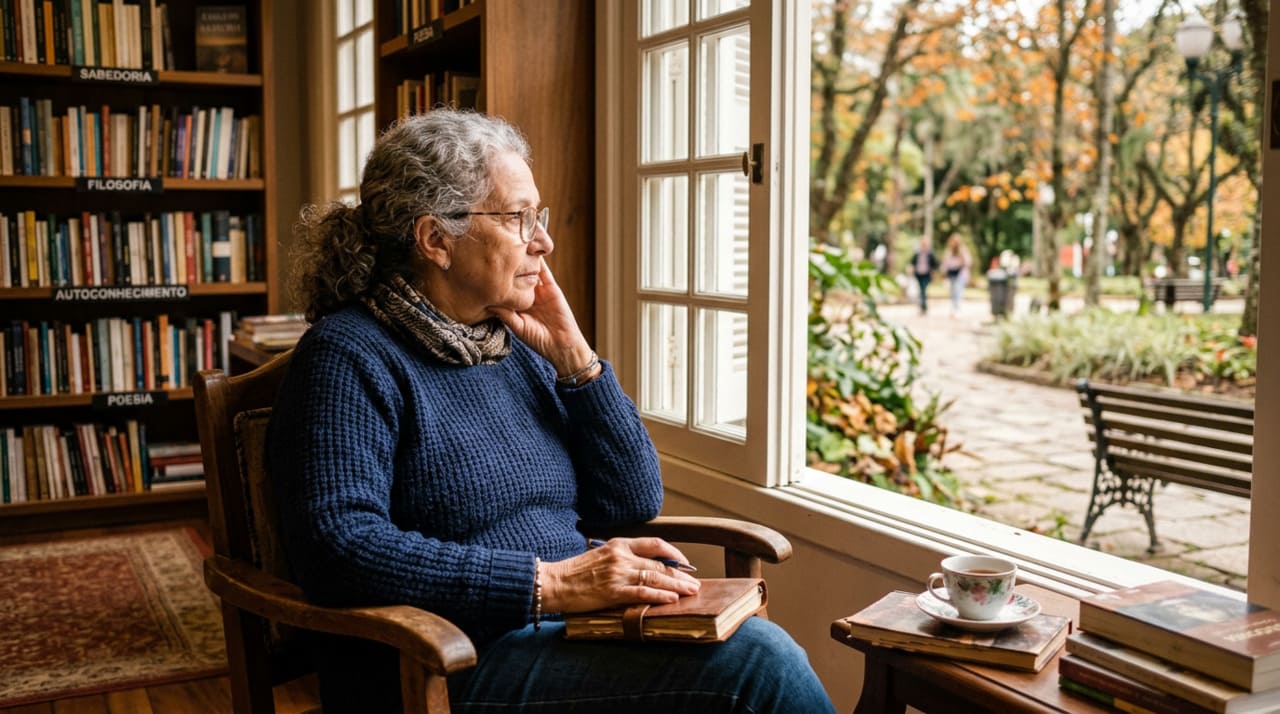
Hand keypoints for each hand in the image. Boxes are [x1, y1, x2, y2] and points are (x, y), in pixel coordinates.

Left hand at [491, 260, 593, 376]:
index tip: (482, 268)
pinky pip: (544, 271)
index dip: (495, 278)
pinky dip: (539, 261)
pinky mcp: (551, 287)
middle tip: (494, 250)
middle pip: (515, 274)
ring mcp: (539, 289)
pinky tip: (531, 250)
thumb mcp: (518, 327)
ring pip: (529, 269)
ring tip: (510, 245)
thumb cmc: (539, 340)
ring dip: (522, 258)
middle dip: (506, 264)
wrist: (561, 345)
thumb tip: (488, 303)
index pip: (504, 286)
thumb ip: (505, 314)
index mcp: (516, 303)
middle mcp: (526, 294)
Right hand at [541, 537, 701, 612]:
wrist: (553, 582)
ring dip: (677, 586)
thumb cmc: (574, 572)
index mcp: (619, 544)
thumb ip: (621, 558)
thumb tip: (645, 567)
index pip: (655, 543)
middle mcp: (621, 556)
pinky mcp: (613, 591)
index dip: (674, 554)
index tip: (685, 564)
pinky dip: (660, 596)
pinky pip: (642, 592)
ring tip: (691, 592)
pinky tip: (672, 600)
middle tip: (695, 583)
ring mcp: (618, 573)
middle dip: (681, 575)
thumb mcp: (600, 555)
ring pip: (655, 577)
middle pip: (659, 564)